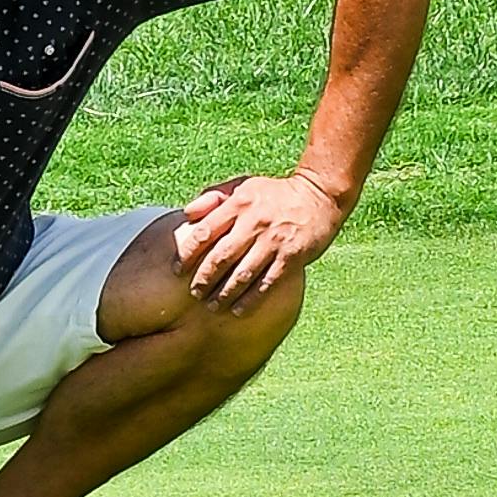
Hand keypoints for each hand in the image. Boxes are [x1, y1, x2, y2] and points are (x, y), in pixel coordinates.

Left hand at [175, 168, 343, 305]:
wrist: (319, 195)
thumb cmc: (275, 193)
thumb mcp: (243, 186)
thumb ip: (213, 197)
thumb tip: (187, 213)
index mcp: (239, 204)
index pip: (205, 231)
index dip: (188, 253)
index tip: (178, 270)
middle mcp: (255, 222)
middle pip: (221, 256)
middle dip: (204, 279)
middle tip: (194, 293)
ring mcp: (274, 241)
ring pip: (242, 274)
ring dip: (224, 293)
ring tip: (212, 305)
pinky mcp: (292, 256)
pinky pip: (267, 282)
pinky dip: (251, 299)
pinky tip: (238, 310)